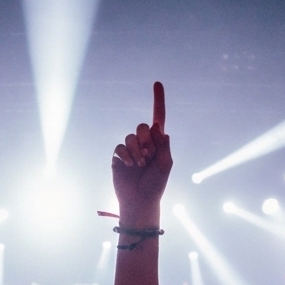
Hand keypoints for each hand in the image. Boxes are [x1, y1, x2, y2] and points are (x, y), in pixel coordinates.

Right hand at [111, 82, 172, 212]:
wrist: (140, 201)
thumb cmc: (156, 185)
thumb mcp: (166, 164)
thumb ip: (163, 145)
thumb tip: (158, 127)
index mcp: (158, 143)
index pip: (159, 117)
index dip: (158, 101)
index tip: (157, 83)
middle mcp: (144, 143)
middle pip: (142, 127)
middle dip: (146, 139)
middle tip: (148, 156)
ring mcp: (130, 150)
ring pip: (130, 137)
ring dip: (137, 150)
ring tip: (140, 165)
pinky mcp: (118, 157)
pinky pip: (120, 147)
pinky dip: (126, 155)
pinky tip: (129, 166)